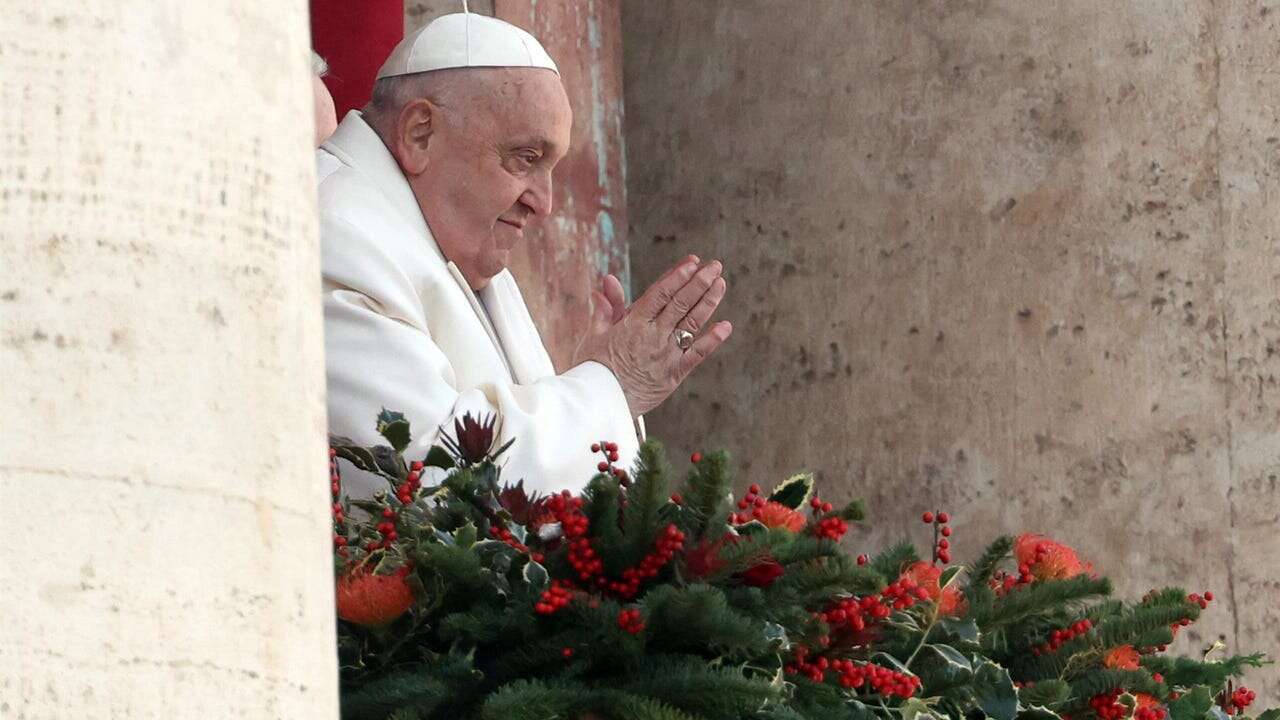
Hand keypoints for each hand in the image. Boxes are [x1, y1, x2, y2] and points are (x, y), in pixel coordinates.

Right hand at [574, 255, 732, 416]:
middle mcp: (653, 335)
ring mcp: (666, 354)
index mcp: (632, 323)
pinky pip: (697, 355)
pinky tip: (725, 326)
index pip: (660, 293)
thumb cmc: (593, 368)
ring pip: (692, 323)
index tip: (692, 261)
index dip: (678, 275)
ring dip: (708, 302)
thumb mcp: (595, 334)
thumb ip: (607, 307)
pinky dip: (712, 340)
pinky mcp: (674, 374)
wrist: (599, 404)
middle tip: (715, 265)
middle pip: (681, 303)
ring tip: (721, 284)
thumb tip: (608, 280)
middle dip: (700, 282)